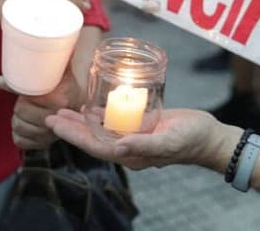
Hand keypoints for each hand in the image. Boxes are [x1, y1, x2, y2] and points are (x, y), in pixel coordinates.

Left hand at [0, 66, 83, 149]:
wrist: (77, 99)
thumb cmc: (62, 85)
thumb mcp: (50, 75)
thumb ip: (26, 76)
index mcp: (60, 99)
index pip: (27, 97)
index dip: (23, 92)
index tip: (26, 90)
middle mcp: (56, 119)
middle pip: (20, 110)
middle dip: (20, 103)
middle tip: (28, 99)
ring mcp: (50, 135)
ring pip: (17, 126)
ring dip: (18, 117)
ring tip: (28, 110)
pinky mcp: (44, 144)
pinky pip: (19, 141)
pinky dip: (19, 132)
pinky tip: (27, 123)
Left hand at [45, 107, 229, 171]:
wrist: (210, 136)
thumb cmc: (192, 139)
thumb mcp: (169, 141)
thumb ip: (144, 146)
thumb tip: (118, 148)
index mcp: (132, 154)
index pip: (95, 146)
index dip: (73, 136)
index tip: (54, 124)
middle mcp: (129, 147)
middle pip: (93, 138)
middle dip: (71, 128)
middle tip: (49, 114)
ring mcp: (135, 136)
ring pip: (101, 129)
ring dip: (81, 120)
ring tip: (62, 110)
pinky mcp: (142, 125)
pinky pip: (116, 120)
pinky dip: (101, 113)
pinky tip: (90, 105)